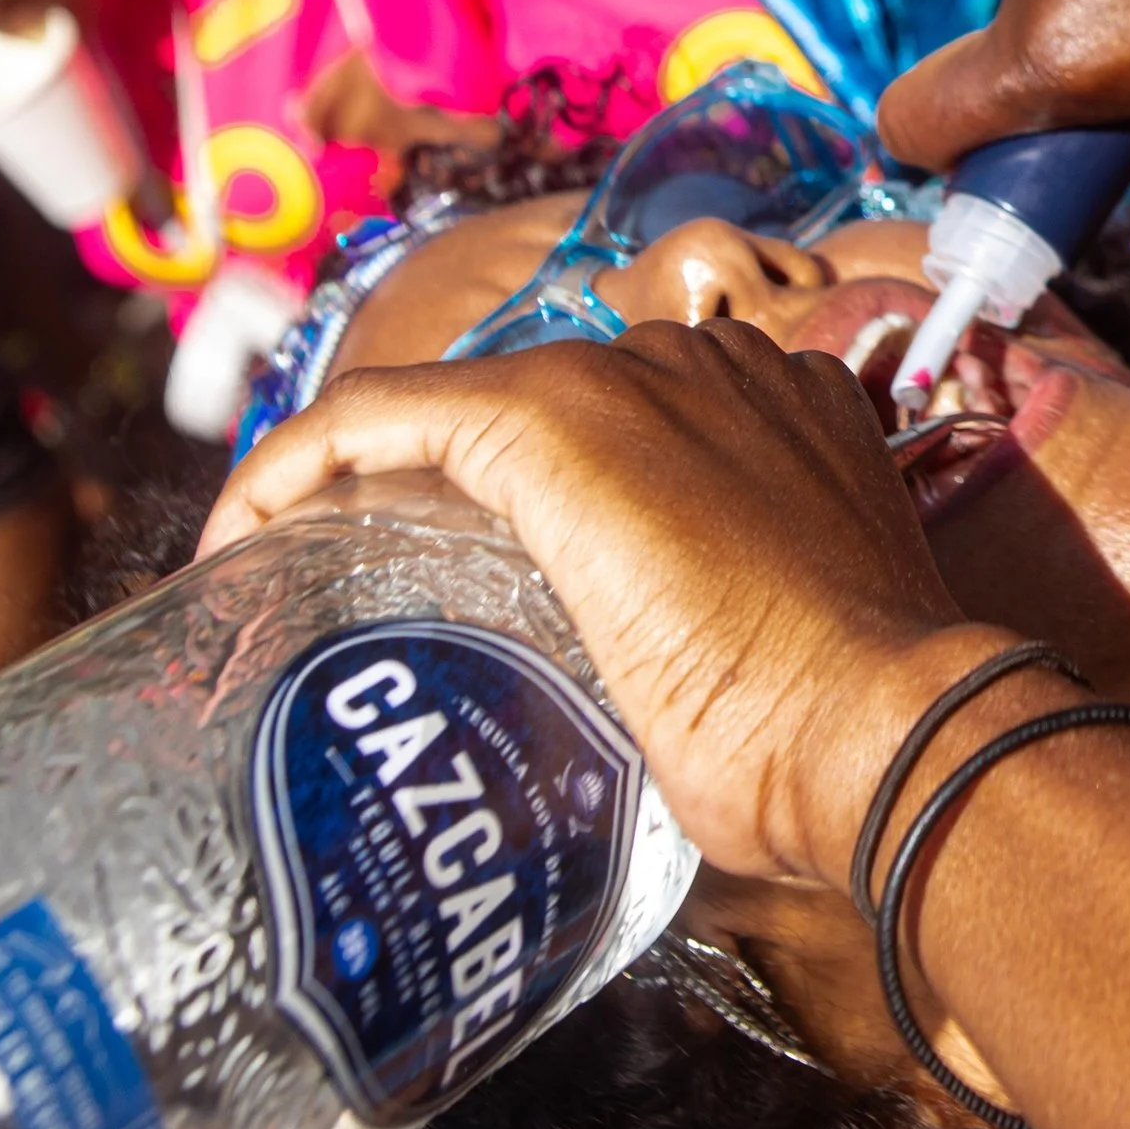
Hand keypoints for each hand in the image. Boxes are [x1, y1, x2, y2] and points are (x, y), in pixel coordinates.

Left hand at [200, 318, 986, 890]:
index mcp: (780, 408)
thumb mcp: (796, 667)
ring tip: (303, 583)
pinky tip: (243, 537)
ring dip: (357, 488)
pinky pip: (376, 415)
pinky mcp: (549, 421)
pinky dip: (293, 464)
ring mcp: (626, 383)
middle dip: (439, 497)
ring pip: (441, 409)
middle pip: (523, 412)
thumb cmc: (856, 740)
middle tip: (374, 607)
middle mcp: (704, 363)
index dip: (536, 500)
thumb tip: (699, 764)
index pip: (624, 427)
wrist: (886, 726)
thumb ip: (740, 654)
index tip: (476, 592)